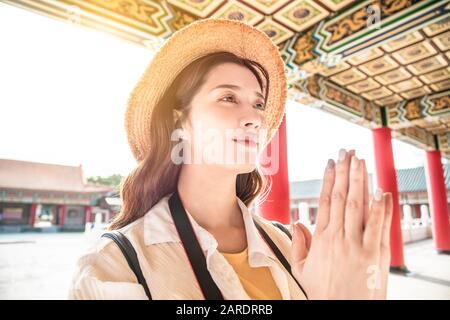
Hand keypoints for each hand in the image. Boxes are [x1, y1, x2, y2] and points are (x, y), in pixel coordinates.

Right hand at [291, 149, 392, 299]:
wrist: (342, 313)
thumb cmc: (322, 293)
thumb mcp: (301, 270)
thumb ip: (298, 245)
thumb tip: (297, 222)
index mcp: (321, 239)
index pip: (325, 201)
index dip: (329, 179)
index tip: (331, 162)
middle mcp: (339, 237)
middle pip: (342, 197)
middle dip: (345, 171)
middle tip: (346, 151)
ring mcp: (358, 244)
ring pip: (359, 205)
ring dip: (360, 181)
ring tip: (360, 160)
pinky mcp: (376, 254)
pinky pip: (379, 225)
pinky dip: (381, 207)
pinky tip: (381, 190)